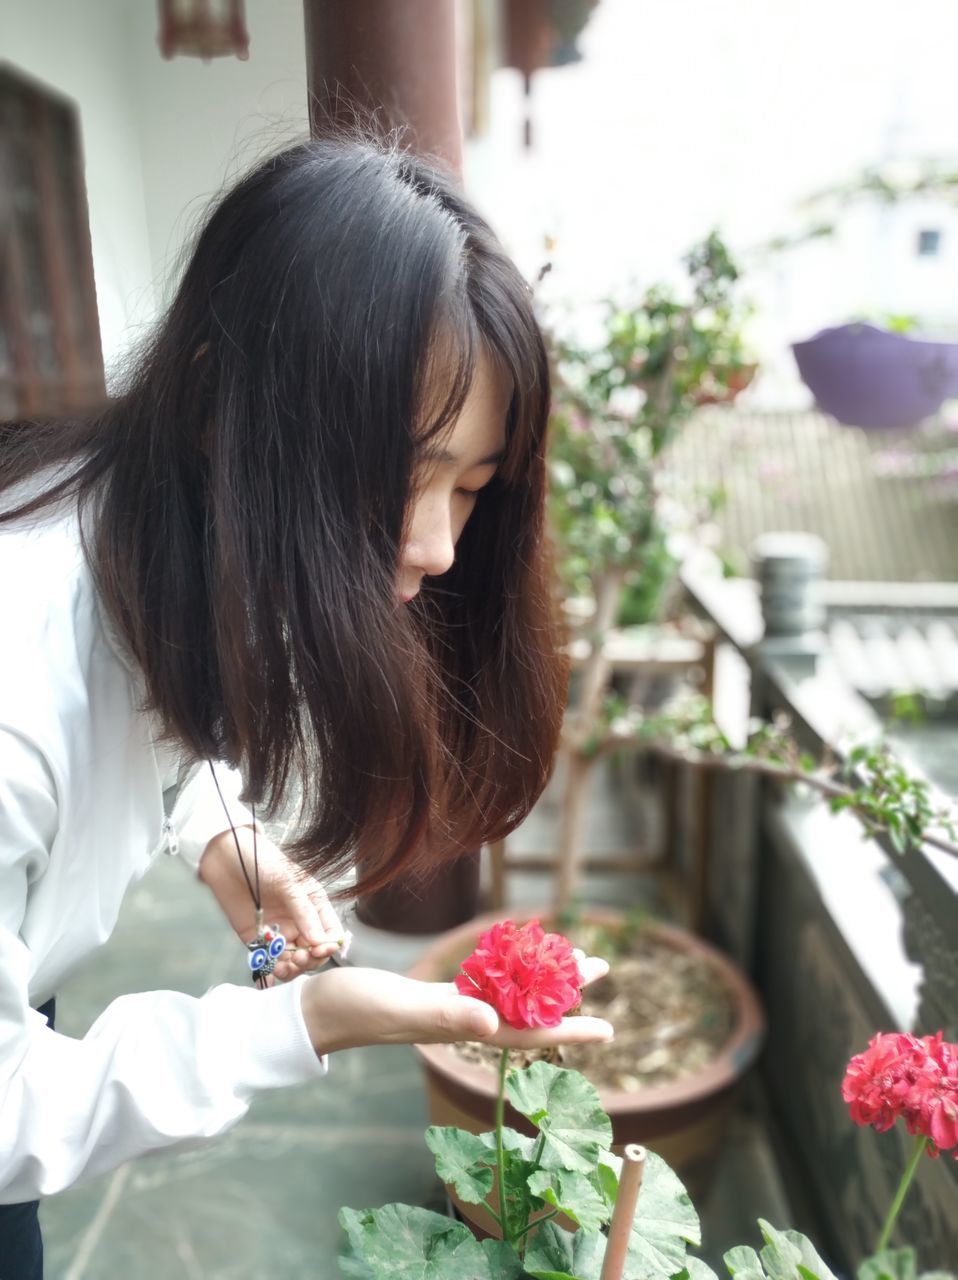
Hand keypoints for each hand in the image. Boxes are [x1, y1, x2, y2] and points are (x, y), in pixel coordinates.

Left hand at [198, 828, 345, 980]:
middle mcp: (299, 921)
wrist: (227, 859)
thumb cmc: (264, 862)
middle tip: (297, 959)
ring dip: (291, 969)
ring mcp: (278, 931)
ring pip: (292, 960)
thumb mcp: (290, 883)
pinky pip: (269, 960)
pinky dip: (272, 971)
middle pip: (312, 951)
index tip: (318, 951)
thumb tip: (319, 941)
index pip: (330, 932)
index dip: (328, 945)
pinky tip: (271, 974)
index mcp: (314, 905)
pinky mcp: (257, 939)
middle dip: (309, 960)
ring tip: (283, 968)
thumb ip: (304, 912)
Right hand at [299, 954, 612, 1056]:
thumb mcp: (405, 1010)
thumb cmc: (358, 1010)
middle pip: (529, 1010)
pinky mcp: (436, 994)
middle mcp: (465, 1021)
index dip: (569, 1029)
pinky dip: (508, 969)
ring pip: (510, 994)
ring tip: (573, 957)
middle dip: (568, 991)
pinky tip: (517, 958)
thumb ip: (448, 1016)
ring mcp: (452, 1008)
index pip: (529, 1034)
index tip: (608, 1027)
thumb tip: (493, 1022)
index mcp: (465, 1028)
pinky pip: (484, 982)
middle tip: (602, 965)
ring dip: (543, 978)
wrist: (321, 1008)